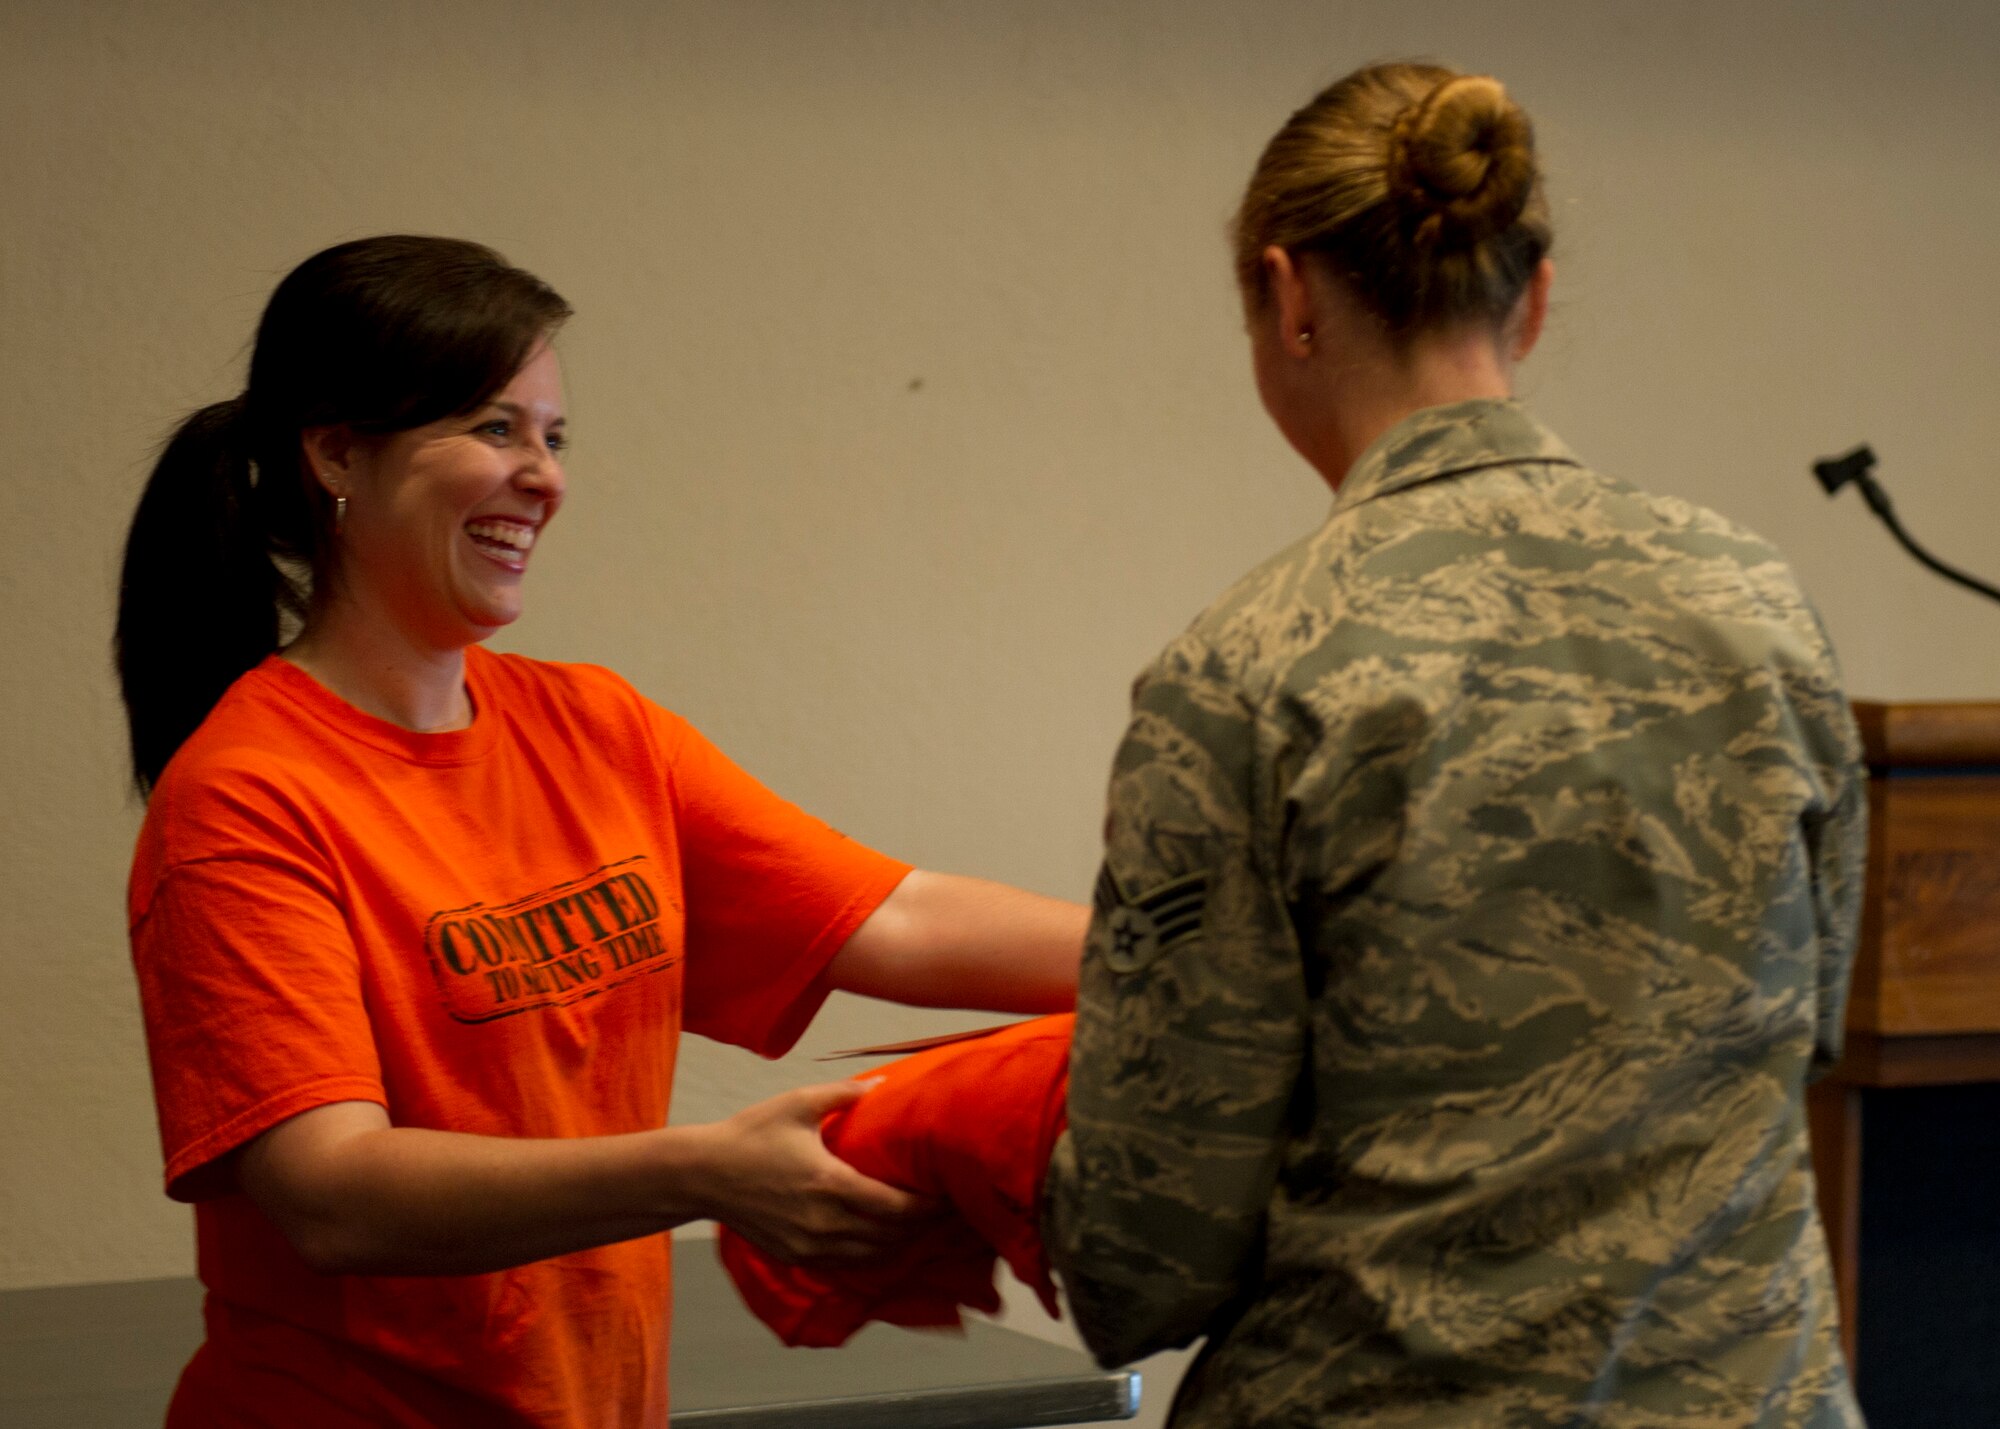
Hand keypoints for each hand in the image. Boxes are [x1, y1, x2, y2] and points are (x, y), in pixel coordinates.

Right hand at [692, 1080, 938, 1264]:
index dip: (927, 1208)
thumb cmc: (750, 1134)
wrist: (702, 1174)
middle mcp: (824, 1222)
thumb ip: (842, 1094)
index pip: (895, 1208)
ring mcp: (808, 1245)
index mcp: (830, 1183)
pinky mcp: (795, 1256)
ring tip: (919, 1228)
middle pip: (890, 1236)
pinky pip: (845, 1263)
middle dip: (920, 1227)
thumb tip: (879, 1083)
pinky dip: (869, 1254)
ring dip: (898, 1244)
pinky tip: (881, 1240)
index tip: (946, 1197)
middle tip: (943, 1213)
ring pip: (870, 1256)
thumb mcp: (796, 1104)